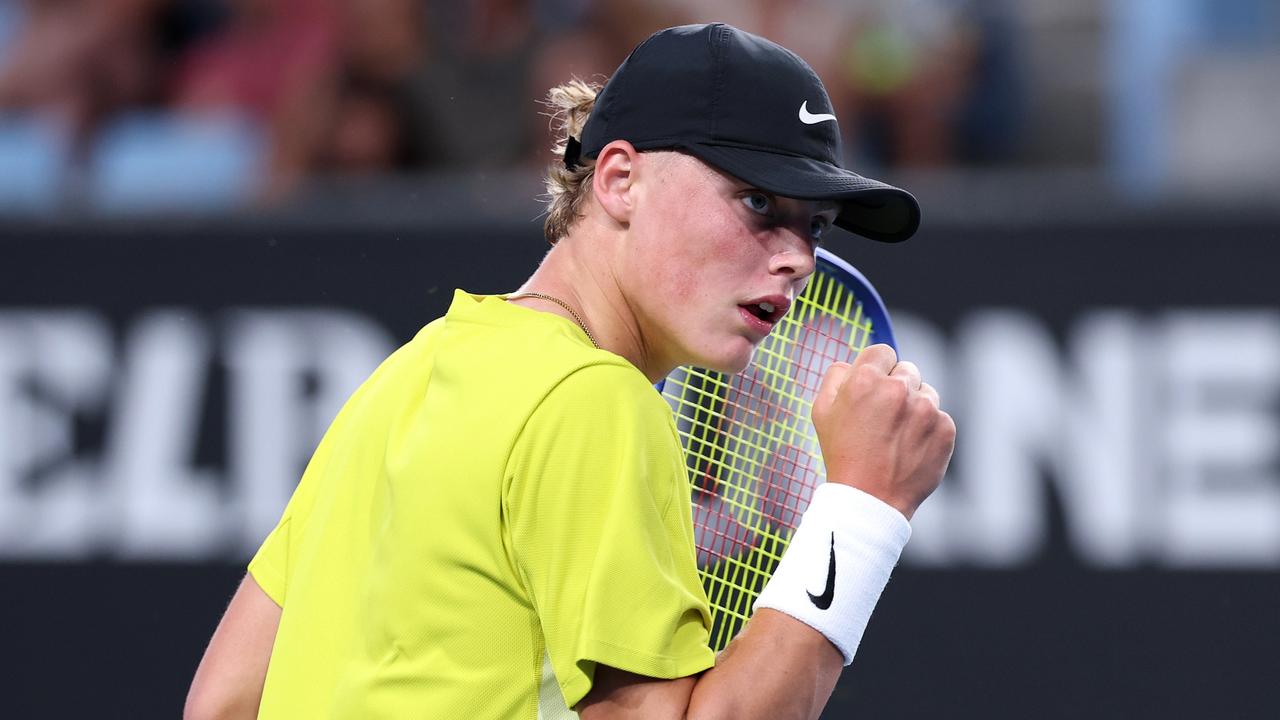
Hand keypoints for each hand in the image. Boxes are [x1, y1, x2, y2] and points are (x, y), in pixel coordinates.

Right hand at [811, 344, 954, 519]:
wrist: (869, 499)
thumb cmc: (842, 455)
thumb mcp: (822, 412)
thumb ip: (836, 376)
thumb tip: (853, 362)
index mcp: (865, 379)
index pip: (883, 351)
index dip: (877, 369)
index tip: (874, 387)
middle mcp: (898, 388)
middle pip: (906, 370)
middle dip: (896, 387)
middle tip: (884, 417)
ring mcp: (925, 409)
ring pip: (926, 392)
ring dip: (914, 407)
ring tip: (896, 436)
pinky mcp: (945, 428)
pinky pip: (940, 417)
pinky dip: (928, 430)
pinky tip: (910, 448)